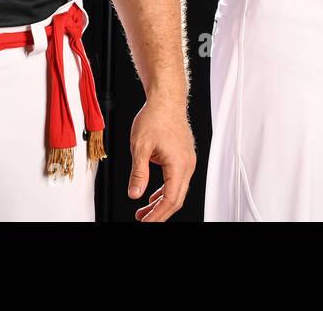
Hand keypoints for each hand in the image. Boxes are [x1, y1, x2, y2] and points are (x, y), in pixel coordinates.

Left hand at [128, 97, 195, 221]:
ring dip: (160, 203)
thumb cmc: (155, 117)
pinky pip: (176, 180)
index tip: (144, 223)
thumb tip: (135, 194)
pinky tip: (152, 196)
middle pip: (176, 199)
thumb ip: (138, 174)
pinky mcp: (184, 157)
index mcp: (179, 164)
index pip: (170, 199)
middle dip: (159, 213)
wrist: (166, 99)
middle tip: (142, 220)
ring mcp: (187, 161)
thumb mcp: (140, 147)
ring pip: (177, 190)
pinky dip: (164, 191)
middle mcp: (187, 165)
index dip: (157, 215)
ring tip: (143, 212)